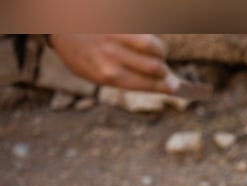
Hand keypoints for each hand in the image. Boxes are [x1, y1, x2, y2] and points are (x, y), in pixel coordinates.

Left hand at [48, 34, 178, 93]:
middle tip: (164, 72)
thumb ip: (122, 79)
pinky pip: (143, 32)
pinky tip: (145, 43)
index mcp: (107, 75)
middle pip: (154, 67)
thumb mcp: (93, 74)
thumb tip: (155, 83)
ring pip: (153, 47)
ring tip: (157, 55)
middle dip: (164, 72)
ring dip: (160, 53)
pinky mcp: (118, 22)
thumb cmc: (77, 53)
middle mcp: (112, 57)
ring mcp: (115, 37)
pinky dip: (149, 40)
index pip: (145, 84)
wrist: (56, 24)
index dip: (164, 87)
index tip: (176, 87)